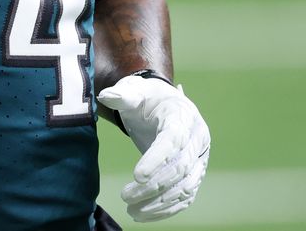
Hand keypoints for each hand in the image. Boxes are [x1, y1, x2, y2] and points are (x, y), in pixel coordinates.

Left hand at [97, 72, 209, 221]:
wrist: (165, 104)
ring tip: (132, 211)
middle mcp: (197, 138)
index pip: (173, 140)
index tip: (137, 176)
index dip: (157, 159)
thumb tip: (106, 96)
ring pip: (185, 187)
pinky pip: (186, 196)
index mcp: (183, 116)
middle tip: (125, 196)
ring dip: (160, 203)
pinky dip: (167, 209)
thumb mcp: (136, 90)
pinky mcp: (195, 173)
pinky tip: (145, 214)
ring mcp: (199, 158)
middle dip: (154, 186)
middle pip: (180, 167)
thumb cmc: (148, 98)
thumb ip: (122, 95)